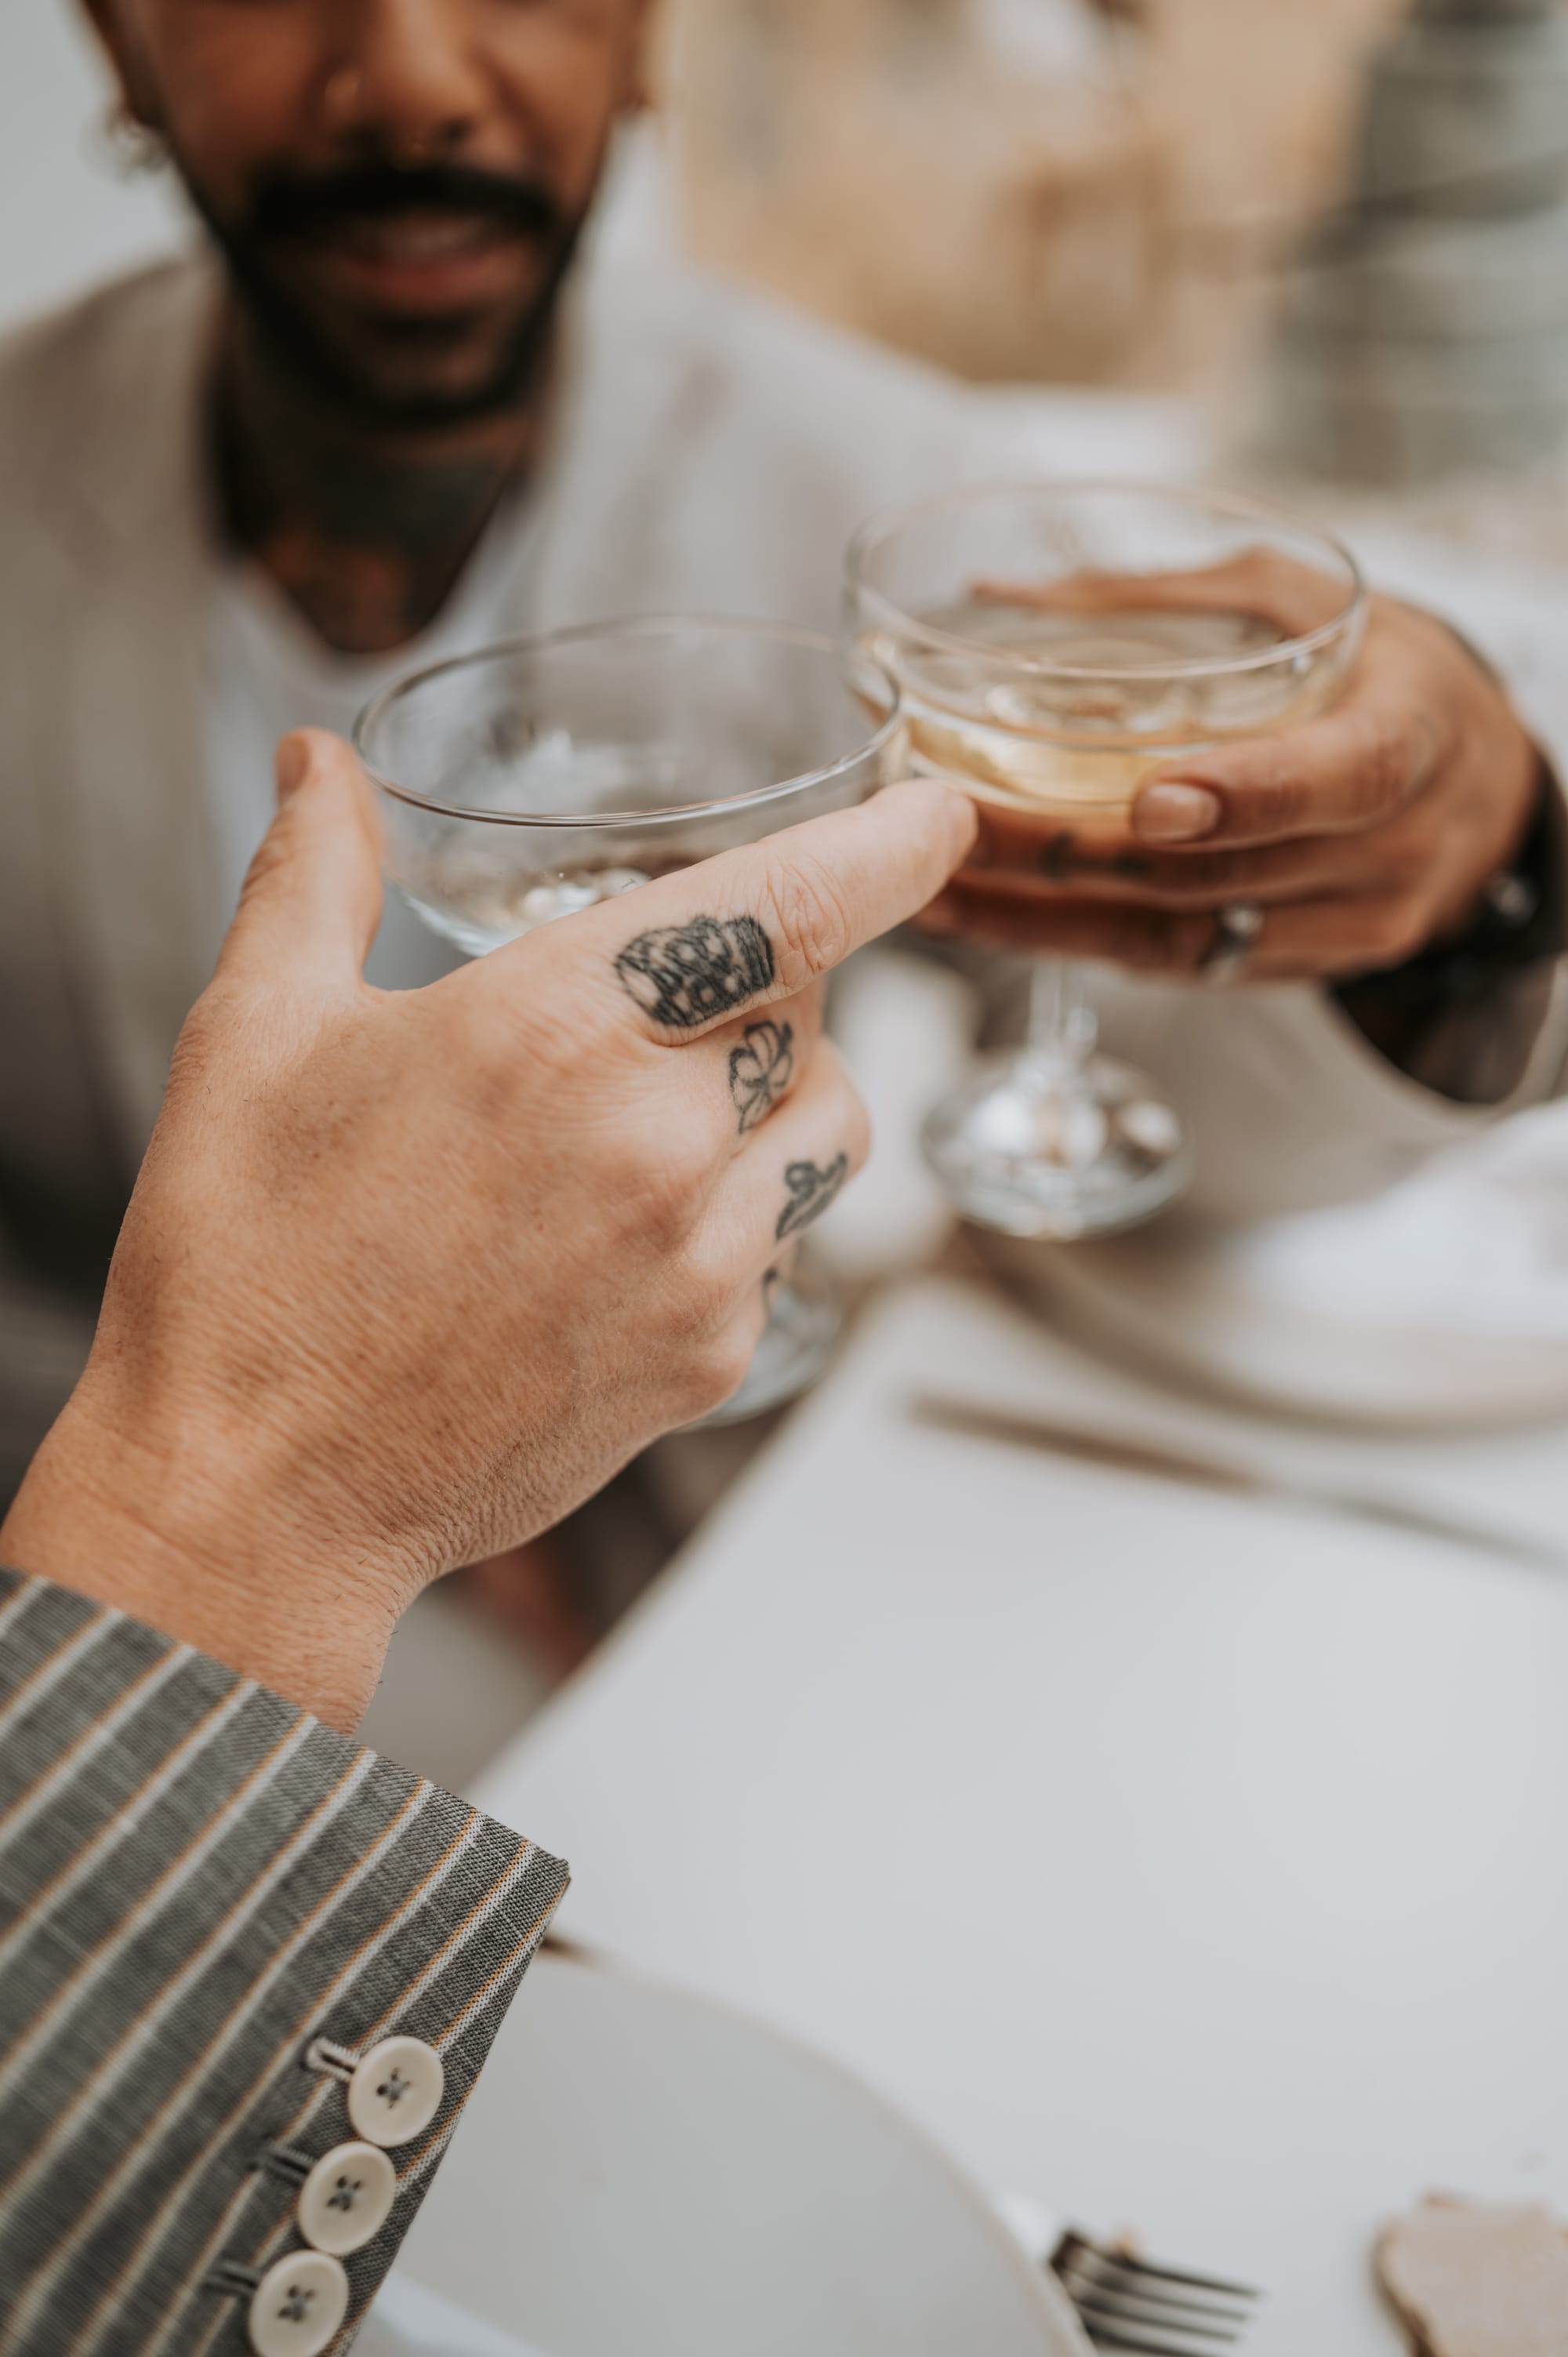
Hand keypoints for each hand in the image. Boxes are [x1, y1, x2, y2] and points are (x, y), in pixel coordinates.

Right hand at [1, 731, 973, 1726]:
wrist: (258, 1491)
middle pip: (813, 1009)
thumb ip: (313, 877)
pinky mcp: (711, 1357)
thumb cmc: (247, 1263)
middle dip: (764, 979)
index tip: (938, 815)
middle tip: (661, 1000)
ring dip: (782, 1091)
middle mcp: (660, 1139)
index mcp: (559, 1027)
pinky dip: (746, 1211)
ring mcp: (701, 1260)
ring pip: (831, 1127)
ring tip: (665, 1106)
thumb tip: (317, 764)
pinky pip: (788, 1243)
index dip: (888, 846)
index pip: (791, 902)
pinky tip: (633, 1227)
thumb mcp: (257, 1036)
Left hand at [921, 576, 1540, 983]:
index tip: (1148, 800)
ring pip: (1184, 940)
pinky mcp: (1301, 970)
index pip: (1339, 780)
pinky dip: (1080, 943)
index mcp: (1410, 737)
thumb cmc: (1381, 677)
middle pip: (1219, 874)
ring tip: (936, 890)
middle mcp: (1389, 850)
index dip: (1246, 794)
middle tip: (958, 829)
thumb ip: (1169, 599)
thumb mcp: (1305, 606)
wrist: (1475, 796)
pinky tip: (995, 919)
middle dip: (1074, 857)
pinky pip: (1181, 968)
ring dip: (1048, 922)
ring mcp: (1349, 926)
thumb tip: (1002, 592)